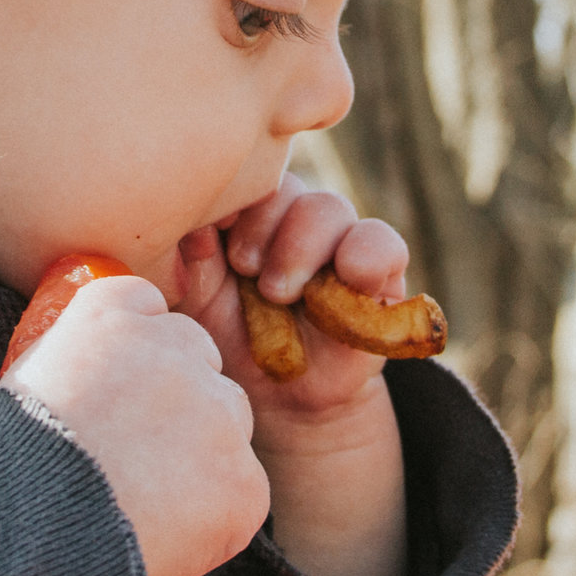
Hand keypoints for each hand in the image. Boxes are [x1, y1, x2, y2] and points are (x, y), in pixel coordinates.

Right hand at [1, 275, 268, 575]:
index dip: (140, 351)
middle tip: (139, 453)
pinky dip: (214, 519)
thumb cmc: (9, 468)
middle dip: (180, 399)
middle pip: (201, 360)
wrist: (30, 539)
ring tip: (145, 504)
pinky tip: (165, 539)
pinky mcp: (243, 477)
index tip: (124, 387)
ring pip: (229, 424)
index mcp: (111, 313)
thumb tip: (94, 373)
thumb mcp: (25, 384)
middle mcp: (176, 345)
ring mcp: (218, 411)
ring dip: (202, 455)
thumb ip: (73, 360)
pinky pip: (241, 493)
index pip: (148, 307)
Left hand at [179, 175, 408, 432]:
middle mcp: (295, 218)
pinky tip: (345, 279)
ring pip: (330, 207)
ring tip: (279, 293)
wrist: (283, 396)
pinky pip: (384, 242)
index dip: (232, 199)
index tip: (215, 231)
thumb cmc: (234, 339)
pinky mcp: (381, 272)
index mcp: (249, 215)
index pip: (245, 179)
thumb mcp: (199, 304)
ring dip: (301, 246)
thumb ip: (192, 262)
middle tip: (245, 268)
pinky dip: (365, 255)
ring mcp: (340, 241)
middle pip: (287, 187)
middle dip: (262, 225)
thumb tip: (196, 227)